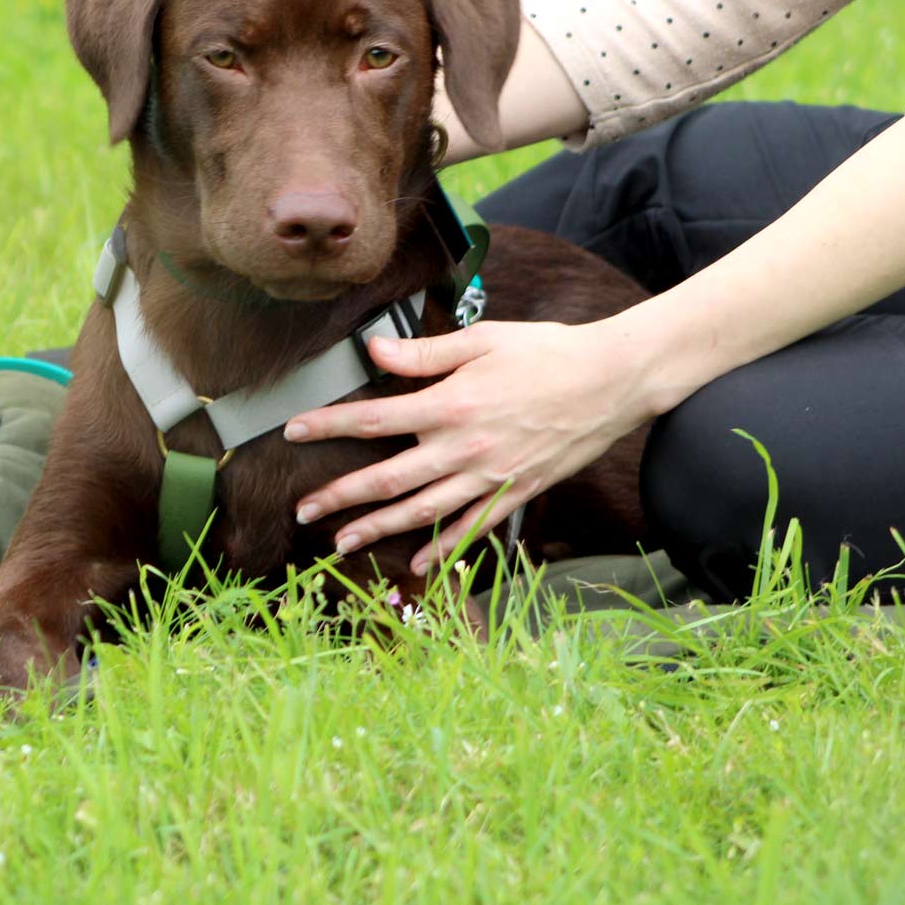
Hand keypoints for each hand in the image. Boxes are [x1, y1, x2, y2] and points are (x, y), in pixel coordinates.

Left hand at [285, 319, 658, 574]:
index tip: (292, 431)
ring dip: (378, 529)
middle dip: (340, 497)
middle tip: (303, 511)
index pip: (374, 419)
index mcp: (451, 404)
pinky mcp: (516, 492)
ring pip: (423, 511)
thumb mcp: (483, 340)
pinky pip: (472, 527)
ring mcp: (491, 476)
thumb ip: (425, 352)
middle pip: (388, 479)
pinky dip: (444, 548)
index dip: (328, 426)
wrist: (612, 380)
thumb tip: (373, 350)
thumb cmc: (547, 352)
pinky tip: (418, 564)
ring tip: (340, 543)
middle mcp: (465, 447)